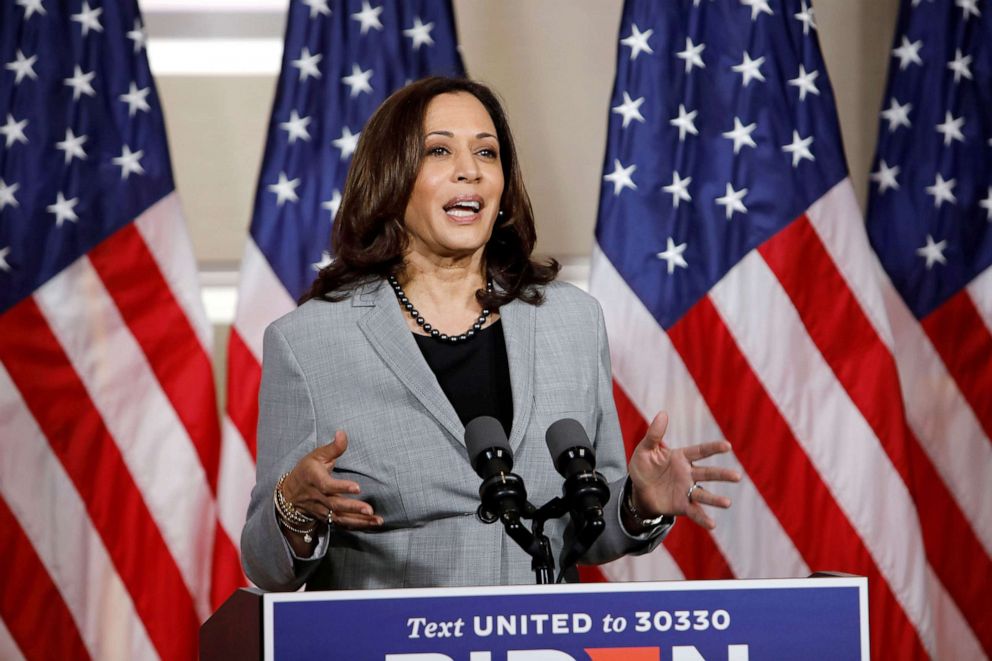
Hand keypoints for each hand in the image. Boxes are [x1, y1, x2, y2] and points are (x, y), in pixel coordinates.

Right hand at [282, 430, 382, 529]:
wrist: (290, 495)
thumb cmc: (306, 471)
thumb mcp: (316, 456)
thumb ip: (333, 447)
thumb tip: (342, 433)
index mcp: (314, 480)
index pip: (327, 486)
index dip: (341, 487)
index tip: (357, 487)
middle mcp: (318, 497)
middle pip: (335, 505)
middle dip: (353, 508)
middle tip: (369, 509)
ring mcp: (322, 510)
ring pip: (340, 518)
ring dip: (359, 521)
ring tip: (377, 520)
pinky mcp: (327, 518)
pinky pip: (342, 524)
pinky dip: (358, 525)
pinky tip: (373, 523)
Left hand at [627, 412, 739, 529]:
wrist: (638, 491)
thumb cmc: (643, 467)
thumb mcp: (645, 449)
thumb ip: (654, 434)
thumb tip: (663, 414)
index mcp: (681, 457)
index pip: (700, 451)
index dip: (713, 448)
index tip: (727, 446)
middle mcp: (688, 474)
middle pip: (707, 473)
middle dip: (722, 475)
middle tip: (737, 477)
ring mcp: (686, 490)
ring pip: (703, 494)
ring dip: (715, 499)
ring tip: (727, 503)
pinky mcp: (682, 505)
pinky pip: (694, 511)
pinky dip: (703, 518)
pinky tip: (712, 525)